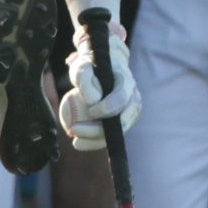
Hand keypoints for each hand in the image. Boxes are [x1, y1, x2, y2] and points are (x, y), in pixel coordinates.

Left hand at [59, 24, 141, 149]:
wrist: (105, 67)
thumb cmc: (91, 65)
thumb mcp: (83, 67)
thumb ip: (86, 80)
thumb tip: (92, 102)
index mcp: (126, 81)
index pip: (122, 98)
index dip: (108, 107)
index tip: (90, 111)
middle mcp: (134, 98)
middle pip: (121, 121)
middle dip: (98, 131)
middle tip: (73, 131)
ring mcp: (131, 111)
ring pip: (118, 132)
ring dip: (96, 141)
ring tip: (75, 142)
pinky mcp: (124, 121)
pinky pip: (112, 134)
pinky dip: (96, 140)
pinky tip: (78, 142)